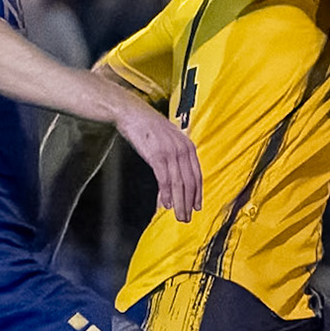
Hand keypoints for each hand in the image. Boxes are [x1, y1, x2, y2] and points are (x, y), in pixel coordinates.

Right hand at [111, 101, 202, 220]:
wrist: (131, 112)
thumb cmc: (148, 126)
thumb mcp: (169, 137)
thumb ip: (176, 153)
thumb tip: (177, 174)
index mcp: (188, 145)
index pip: (197, 174)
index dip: (197, 193)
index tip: (197, 207)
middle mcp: (182, 149)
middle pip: (189, 182)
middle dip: (189, 203)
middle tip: (187, 218)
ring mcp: (170, 152)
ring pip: (178, 184)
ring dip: (179, 203)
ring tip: (179, 216)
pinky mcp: (156, 155)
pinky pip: (164, 179)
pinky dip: (166, 194)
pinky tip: (166, 204)